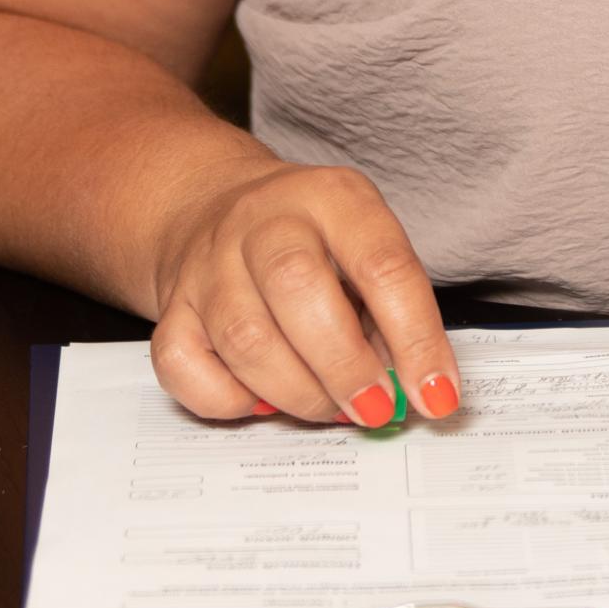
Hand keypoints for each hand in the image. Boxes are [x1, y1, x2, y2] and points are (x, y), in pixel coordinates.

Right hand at [149, 161, 461, 426]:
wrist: (212, 206)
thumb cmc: (313, 241)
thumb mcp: (365, 246)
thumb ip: (391, 312)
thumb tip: (415, 390)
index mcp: (333, 197)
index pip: (382, 263)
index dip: (416, 337)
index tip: (437, 395)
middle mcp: (265, 221)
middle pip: (298, 289)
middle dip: (346, 366)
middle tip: (376, 409)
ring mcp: (209, 265)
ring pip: (244, 338)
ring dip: (297, 392)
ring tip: (331, 408)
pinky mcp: (171, 308)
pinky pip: (185, 367)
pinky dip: (229, 400)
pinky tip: (264, 400)